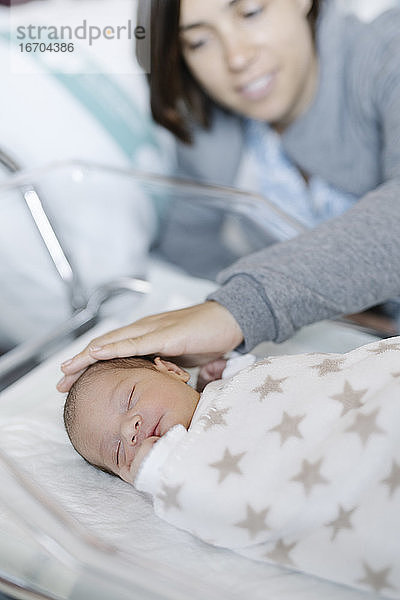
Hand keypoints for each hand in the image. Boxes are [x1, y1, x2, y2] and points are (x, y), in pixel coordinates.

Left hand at [57, 301, 243, 391]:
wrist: (230, 319)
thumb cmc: (207, 338)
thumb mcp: (181, 359)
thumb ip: (166, 368)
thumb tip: (158, 388)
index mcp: (147, 336)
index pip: (111, 349)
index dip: (89, 363)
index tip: (72, 381)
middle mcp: (144, 329)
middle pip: (104, 345)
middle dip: (80, 362)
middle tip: (61, 381)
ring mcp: (154, 330)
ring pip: (113, 342)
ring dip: (88, 356)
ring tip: (68, 369)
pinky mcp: (166, 335)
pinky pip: (135, 342)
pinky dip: (113, 348)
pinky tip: (97, 354)